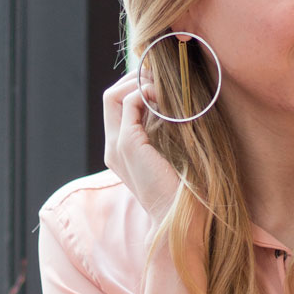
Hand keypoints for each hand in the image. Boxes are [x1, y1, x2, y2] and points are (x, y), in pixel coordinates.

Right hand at [102, 71, 182, 225]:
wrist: (179, 218)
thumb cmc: (183, 190)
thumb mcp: (171, 154)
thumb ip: (164, 132)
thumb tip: (172, 104)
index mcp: (120, 150)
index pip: (116, 105)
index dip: (134, 87)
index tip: (159, 81)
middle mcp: (113, 147)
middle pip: (110, 96)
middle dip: (134, 79)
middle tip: (160, 76)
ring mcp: (116, 145)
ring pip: (113, 95)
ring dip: (138, 82)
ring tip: (162, 85)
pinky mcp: (127, 144)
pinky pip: (129, 102)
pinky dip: (145, 92)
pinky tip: (164, 97)